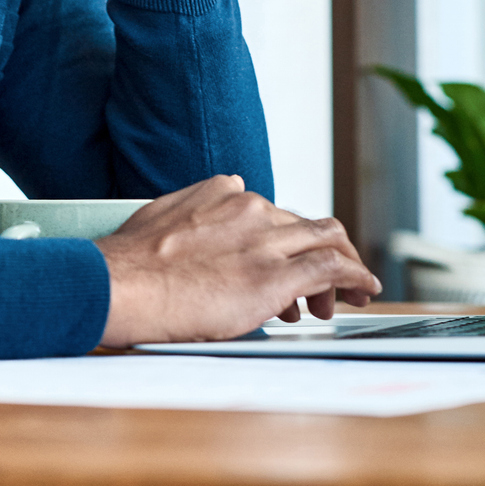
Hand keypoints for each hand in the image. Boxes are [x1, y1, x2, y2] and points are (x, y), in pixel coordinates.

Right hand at [93, 176, 381, 346]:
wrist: (120, 286)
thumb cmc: (128, 266)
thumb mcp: (161, 219)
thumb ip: (191, 217)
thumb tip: (196, 228)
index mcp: (223, 193)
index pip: (273, 211)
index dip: (287, 241)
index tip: (287, 261)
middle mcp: (250, 208)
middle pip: (306, 224)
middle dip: (324, 252)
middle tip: (329, 283)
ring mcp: (265, 240)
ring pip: (328, 239)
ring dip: (346, 265)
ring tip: (352, 291)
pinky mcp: (275, 275)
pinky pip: (332, 268)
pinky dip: (356, 276)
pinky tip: (364, 289)